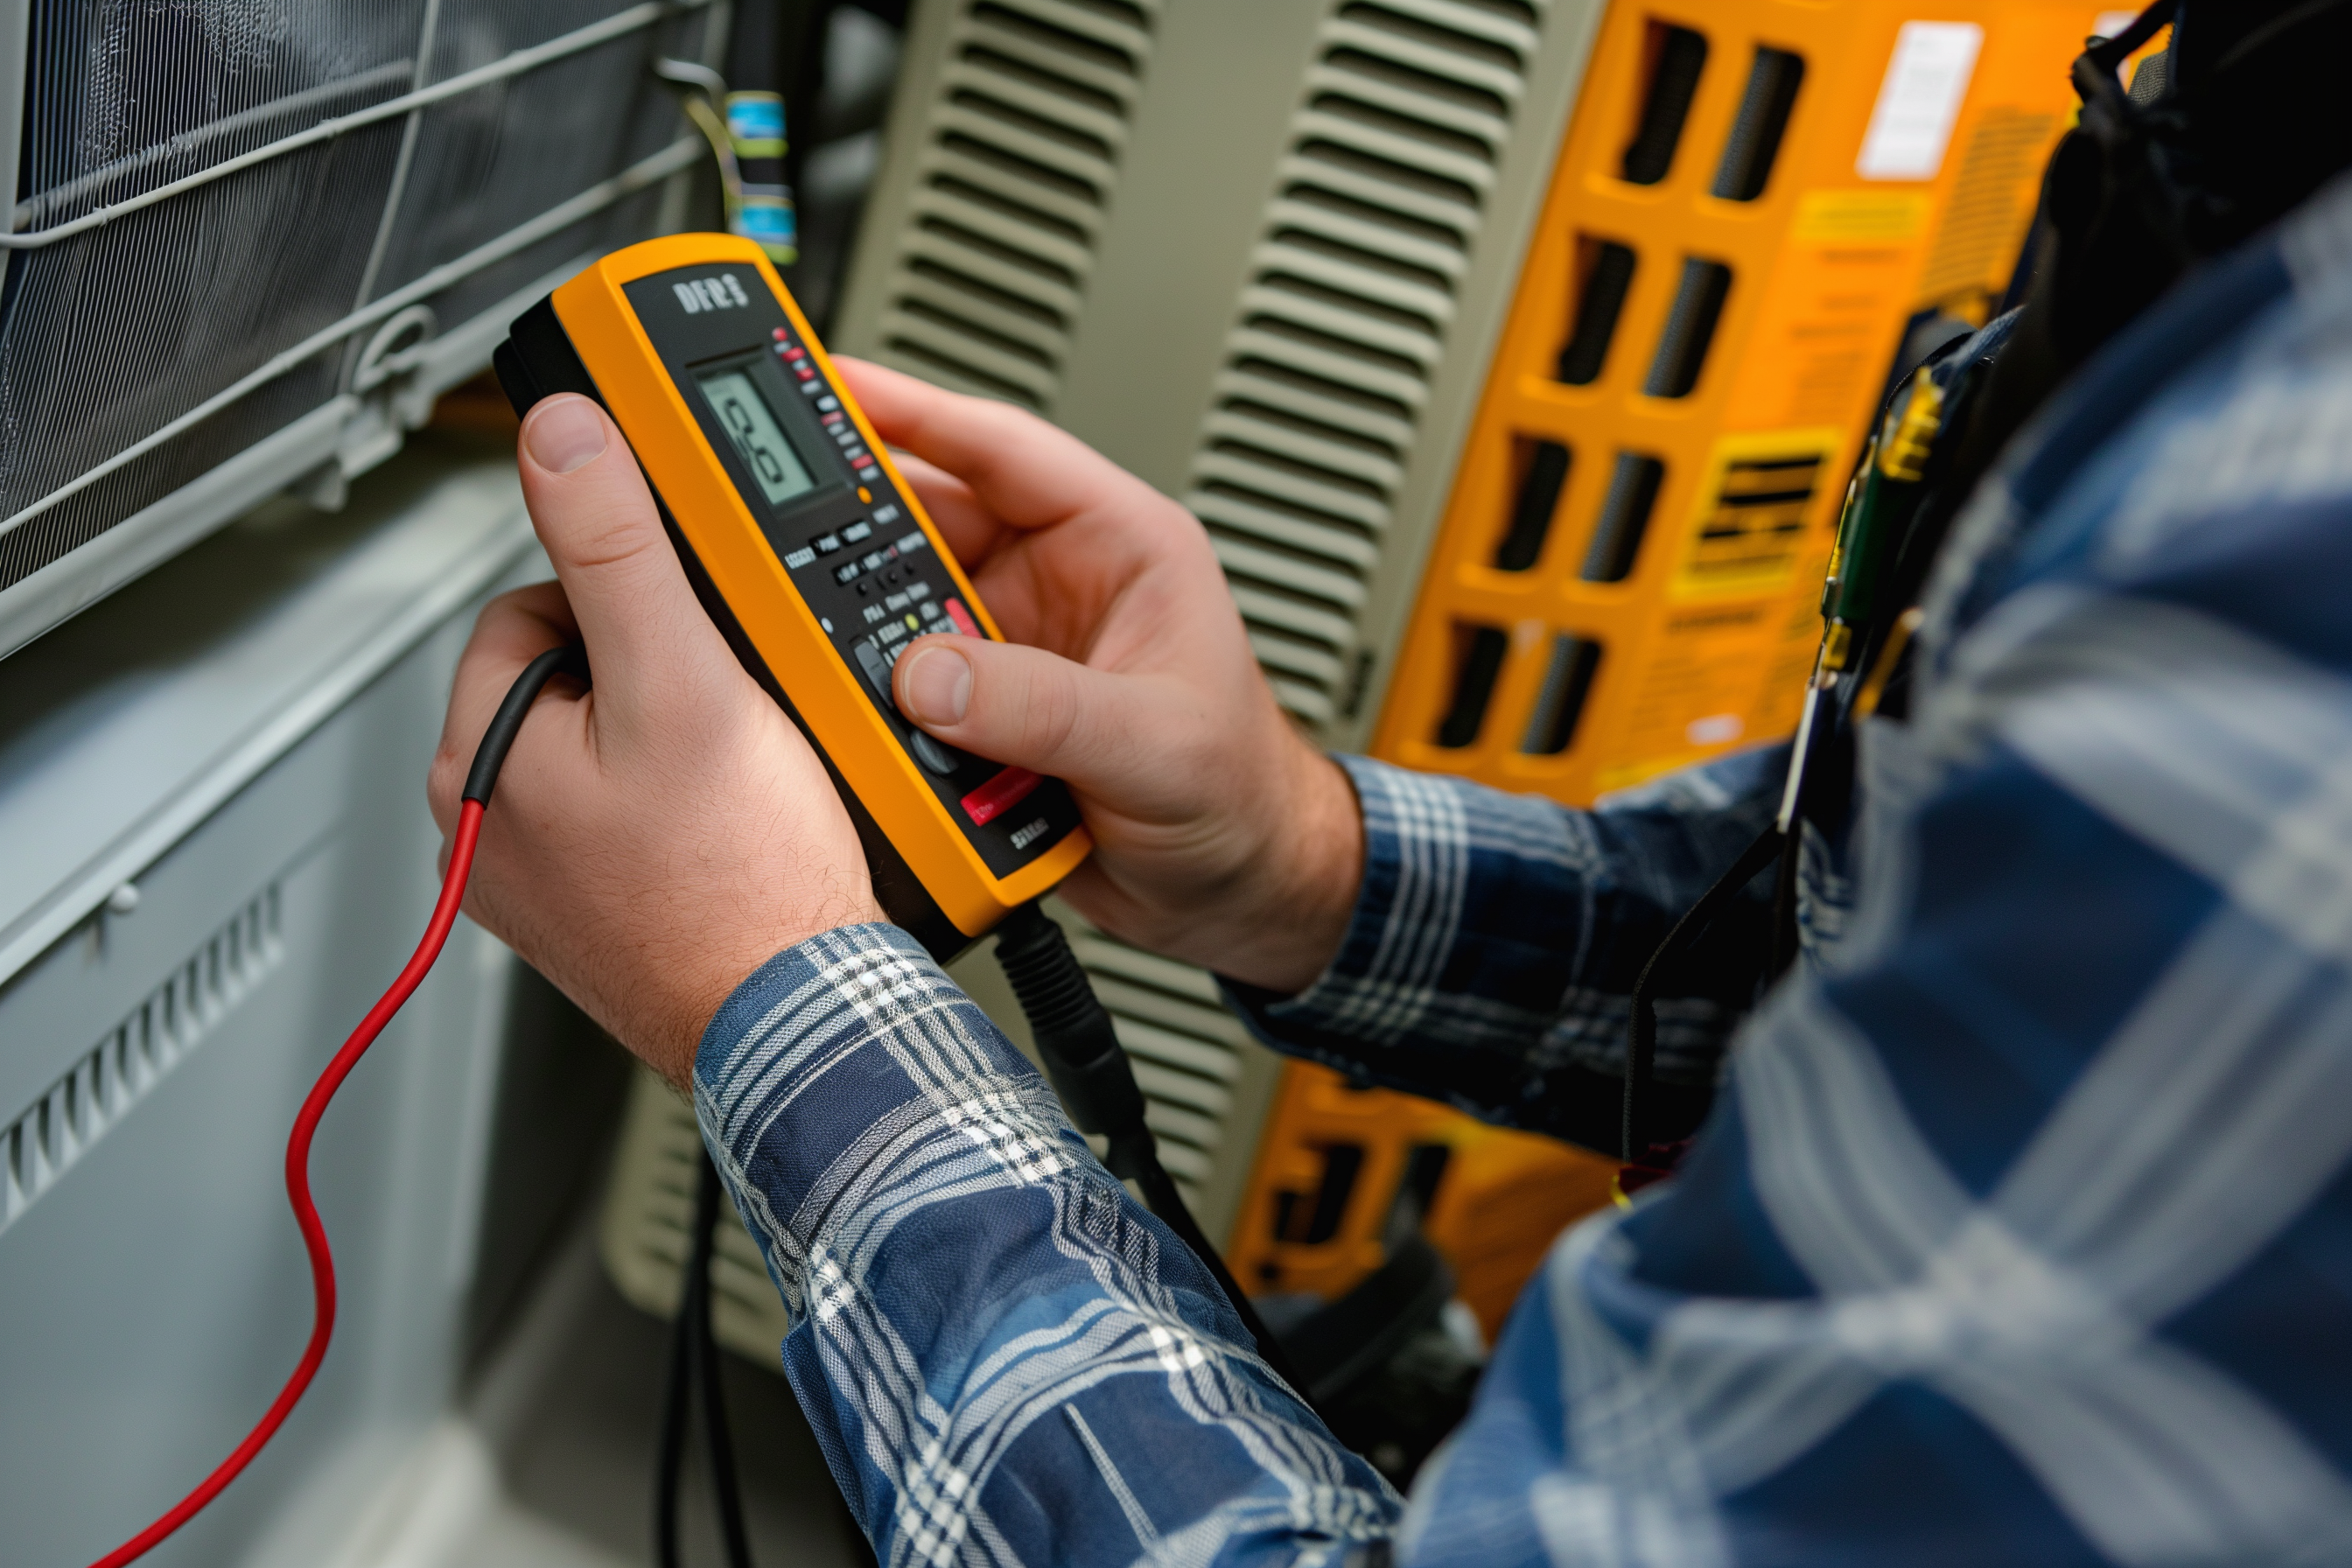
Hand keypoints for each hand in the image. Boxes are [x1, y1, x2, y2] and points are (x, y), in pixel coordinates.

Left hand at [426, 394, 880, 1085]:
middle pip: (575, 673)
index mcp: (476, 760)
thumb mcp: (682, 680)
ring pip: (611, 744)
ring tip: (739, 778)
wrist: (804, 1018)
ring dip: (675, 739)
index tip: (697, 643)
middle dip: (655, 674)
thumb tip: (560, 434)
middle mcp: (486, 827)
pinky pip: (634, 817)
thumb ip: (618, 550)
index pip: (535, 603)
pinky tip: (733, 828)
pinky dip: (683, 809)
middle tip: (729, 716)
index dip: (632, 602)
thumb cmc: (741, 883)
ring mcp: (540, 880)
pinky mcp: (596, 917)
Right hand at [842, 360, 1362, 993]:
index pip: (1001, 449)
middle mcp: (1057, 586)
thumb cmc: (1242, 796)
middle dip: (851, 533)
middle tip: (765, 528)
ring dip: (859, 635)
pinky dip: (872, 709)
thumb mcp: (1155, 744)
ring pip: (902, 614)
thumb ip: (1044, 706)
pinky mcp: (986, 716)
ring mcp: (1015, 652)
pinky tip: (847, 721)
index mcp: (1119, 544)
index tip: (827, 385)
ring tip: (802, 641)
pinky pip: (905, 695)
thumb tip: (932, 676)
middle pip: (927, 529)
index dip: (913, 411)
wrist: (1241, 894)